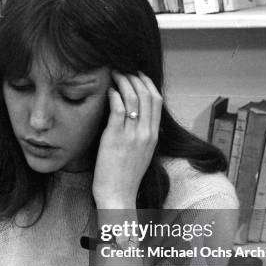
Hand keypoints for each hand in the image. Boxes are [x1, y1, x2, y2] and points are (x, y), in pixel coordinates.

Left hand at [92, 71, 162, 208]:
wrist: (118, 195)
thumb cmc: (125, 177)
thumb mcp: (141, 154)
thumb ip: (142, 136)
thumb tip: (138, 120)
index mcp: (153, 135)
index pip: (157, 101)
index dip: (147, 83)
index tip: (138, 74)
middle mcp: (146, 133)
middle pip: (147, 95)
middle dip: (135, 78)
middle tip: (123, 70)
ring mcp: (131, 135)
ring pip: (133, 99)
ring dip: (124, 82)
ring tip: (114, 75)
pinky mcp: (115, 138)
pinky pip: (117, 110)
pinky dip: (113, 96)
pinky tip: (108, 91)